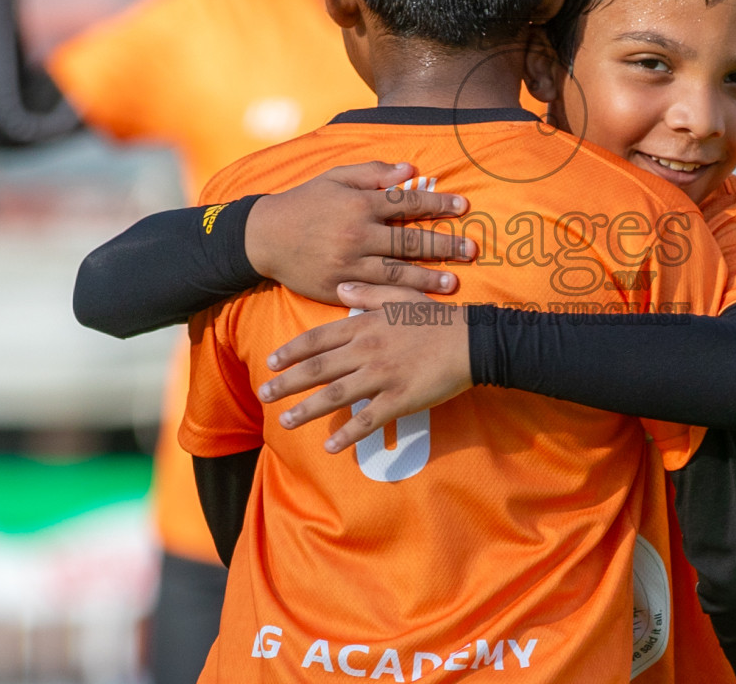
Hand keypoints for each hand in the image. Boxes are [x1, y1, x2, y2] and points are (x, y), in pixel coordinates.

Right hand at [246, 161, 475, 303]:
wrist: (263, 238)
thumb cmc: (304, 202)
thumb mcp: (335, 178)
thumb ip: (373, 174)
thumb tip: (411, 170)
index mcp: (358, 205)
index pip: (407, 203)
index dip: (437, 205)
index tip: (463, 208)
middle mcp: (356, 235)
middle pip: (410, 242)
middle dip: (444, 245)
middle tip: (471, 250)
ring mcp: (348, 265)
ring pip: (396, 273)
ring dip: (428, 278)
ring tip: (454, 282)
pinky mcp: (338, 289)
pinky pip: (374, 295)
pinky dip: (398, 299)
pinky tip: (418, 303)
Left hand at [258, 283, 471, 453]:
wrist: (471, 339)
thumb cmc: (437, 317)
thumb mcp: (401, 296)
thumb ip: (368, 294)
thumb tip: (341, 289)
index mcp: (366, 325)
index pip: (319, 339)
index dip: (292, 351)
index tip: (271, 361)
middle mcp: (367, 350)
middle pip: (318, 368)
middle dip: (288, 383)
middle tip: (264, 394)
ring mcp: (382, 376)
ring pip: (336, 395)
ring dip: (308, 409)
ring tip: (286, 421)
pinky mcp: (400, 398)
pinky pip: (368, 419)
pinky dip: (348, 434)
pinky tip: (332, 447)